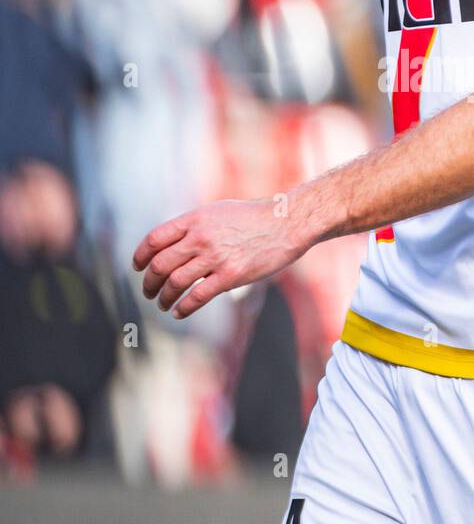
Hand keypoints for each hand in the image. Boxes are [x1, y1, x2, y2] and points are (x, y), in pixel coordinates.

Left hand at [132, 197, 307, 319]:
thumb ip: (195, 226)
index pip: (155, 239)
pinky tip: (179, 312)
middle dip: (149, 282)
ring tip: (162, 304)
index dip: (140, 256)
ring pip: (175, 283)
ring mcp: (215, 257)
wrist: (285, 223)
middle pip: (160, 264)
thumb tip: (173, 243)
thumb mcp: (218, 212)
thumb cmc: (253, 217)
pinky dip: (183, 308)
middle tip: (148, 291)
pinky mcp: (231, 276)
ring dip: (163, 297)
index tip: (138, 267)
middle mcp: (201, 237)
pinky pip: (197, 297)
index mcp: (195, 219)